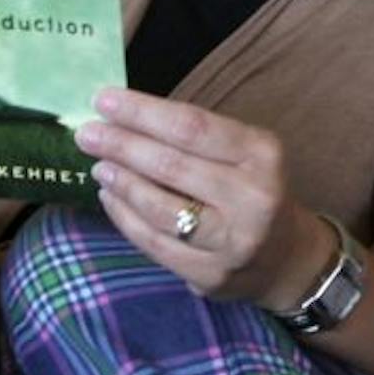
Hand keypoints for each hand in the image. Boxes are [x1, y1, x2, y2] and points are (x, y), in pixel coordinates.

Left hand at [77, 88, 324, 307]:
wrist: (287, 257)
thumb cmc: (256, 189)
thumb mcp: (247, 152)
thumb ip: (197, 137)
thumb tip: (126, 117)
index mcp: (261, 154)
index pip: (192, 126)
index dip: (143, 112)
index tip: (103, 100)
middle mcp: (251, 197)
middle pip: (172, 165)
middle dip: (121, 145)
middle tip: (86, 133)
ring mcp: (230, 241)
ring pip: (159, 208)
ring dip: (121, 182)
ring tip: (98, 164)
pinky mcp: (210, 274)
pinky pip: (155, 243)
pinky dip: (125, 218)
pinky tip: (111, 197)